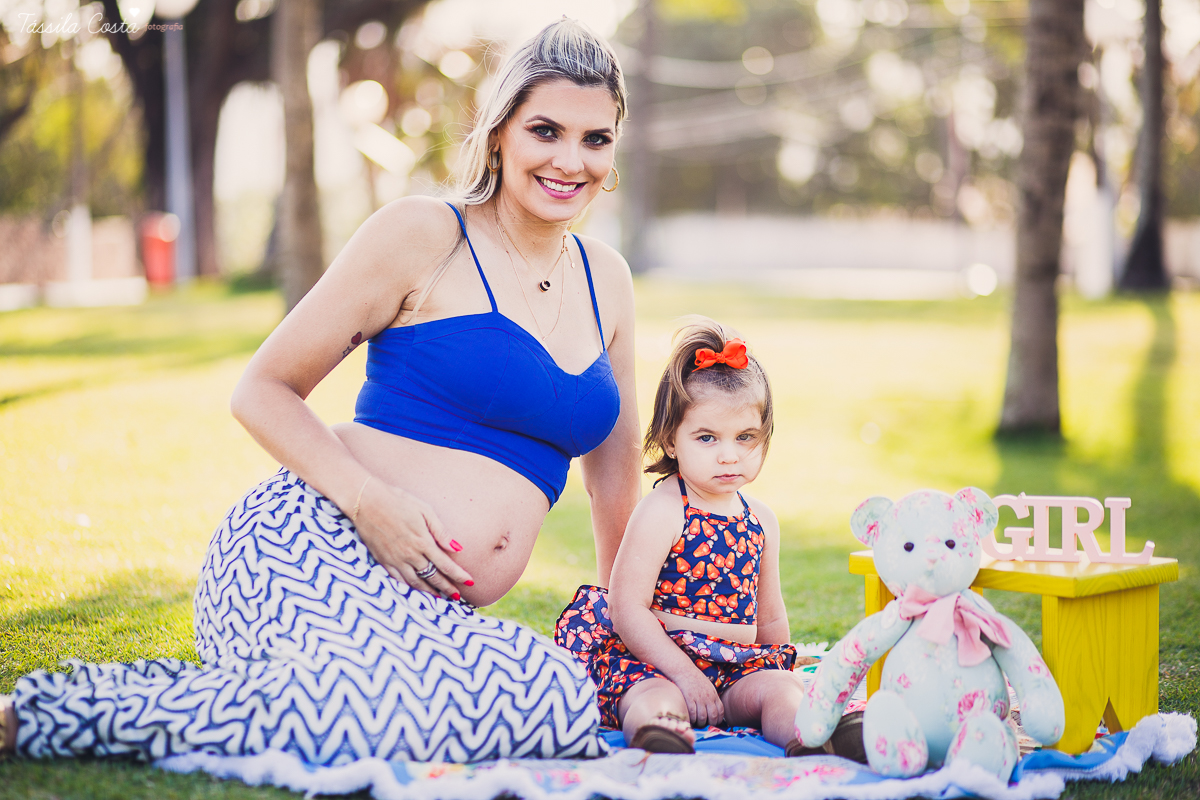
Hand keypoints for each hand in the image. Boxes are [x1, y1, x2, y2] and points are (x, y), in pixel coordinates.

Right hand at [350, 477, 473, 598]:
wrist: (366, 502)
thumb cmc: (398, 501)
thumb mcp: (424, 511)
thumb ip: (441, 532)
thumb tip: (457, 548)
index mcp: (423, 542)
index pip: (446, 565)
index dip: (459, 575)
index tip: (470, 582)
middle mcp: (410, 555)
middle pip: (433, 577)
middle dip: (447, 588)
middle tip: (457, 596)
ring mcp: (395, 560)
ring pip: (416, 582)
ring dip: (429, 591)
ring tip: (439, 597)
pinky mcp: (383, 561)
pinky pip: (398, 580)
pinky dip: (409, 587)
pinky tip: (415, 589)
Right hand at [671, 666, 723, 727]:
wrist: (684, 671)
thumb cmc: (696, 679)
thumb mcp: (708, 687)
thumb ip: (712, 697)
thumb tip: (714, 709)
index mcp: (713, 695)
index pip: (720, 711)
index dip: (718, 719)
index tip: (714, 722)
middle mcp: (707, 698)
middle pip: (713, 716)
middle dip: (710, 723)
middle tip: (706, 725)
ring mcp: (698, 699)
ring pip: (702, 717)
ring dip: (700, 723)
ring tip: (697, 723)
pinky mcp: (689, 699)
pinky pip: (692, 714)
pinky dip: (692, 719)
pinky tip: (690, 719)